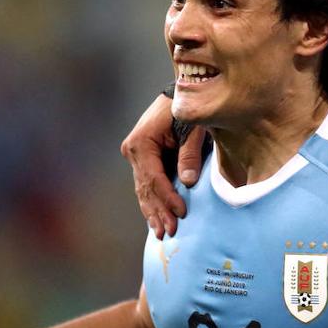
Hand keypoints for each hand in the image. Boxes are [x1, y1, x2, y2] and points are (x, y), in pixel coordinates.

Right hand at [120, 94, 204, 238]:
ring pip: (144, 191)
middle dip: (159, 212)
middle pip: (146, 189)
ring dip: (153, 212)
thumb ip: (190, 154)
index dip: (167, 198)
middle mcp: (133, 151)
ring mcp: (136, 156)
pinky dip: (153, 203)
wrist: (182, 93)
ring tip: (162, 233)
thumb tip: (188, 182)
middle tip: (170, 233)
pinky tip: (157, 220)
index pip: (154, 178)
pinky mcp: (143, 160)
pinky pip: (147, 186)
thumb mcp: (193, 129)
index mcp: (141, 143)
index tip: (181, 214)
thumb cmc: (188, 110)